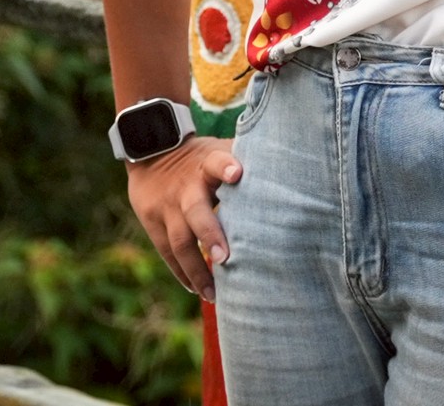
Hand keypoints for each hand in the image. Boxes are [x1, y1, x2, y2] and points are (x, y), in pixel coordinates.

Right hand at [125, 135, 241, 298]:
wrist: (152, 151)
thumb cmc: (203, 159)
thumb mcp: (220, 151)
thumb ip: (246, 163)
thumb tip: (291, 173)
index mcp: (207, 163)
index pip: (216, 161)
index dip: (225, 166)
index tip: (238, 174)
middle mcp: (186, 186)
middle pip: (195, 210)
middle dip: (210, 234)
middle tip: (225, 258)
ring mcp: (166, 206)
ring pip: (179, 241)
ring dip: (197, 270)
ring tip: (214, 294)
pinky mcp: (152, 222)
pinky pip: (168, 252)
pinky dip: (183, 273)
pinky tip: (198, 289)